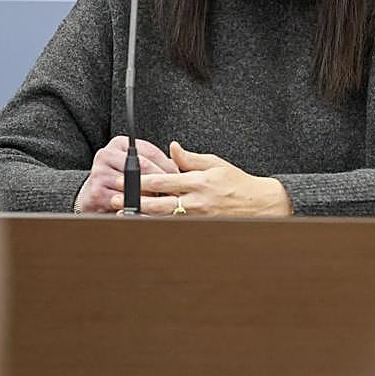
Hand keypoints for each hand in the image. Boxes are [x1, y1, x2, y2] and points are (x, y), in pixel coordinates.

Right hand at [75, 136, 178, 213]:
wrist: (92, 196)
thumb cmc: (118, 179)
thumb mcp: (133, 165)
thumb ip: (153, 162)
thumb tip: (179, 169)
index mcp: (119, 144)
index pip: (150, 152)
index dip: (168, 165)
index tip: (180, 177)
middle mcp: (106, 154)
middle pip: (144, 166)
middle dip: (163, 181)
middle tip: (177, 192)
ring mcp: (99, 173)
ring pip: (135, 185)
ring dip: (152, 196)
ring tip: (165, 202)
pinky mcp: (97, 193)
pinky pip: (124, 201)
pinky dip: (138, 207)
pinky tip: (147, 210)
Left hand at [110, 142, 292, 216]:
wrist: (261, 205)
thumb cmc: (238, 183)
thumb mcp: (215, 163)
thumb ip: (190, 158)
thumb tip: (172, 147)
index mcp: (199, 181)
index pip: (163, 181)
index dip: (140, 182)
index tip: (124, 181)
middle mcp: (197, 201)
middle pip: (158, 204)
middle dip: (135, 203)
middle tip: (114, 201)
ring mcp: (198, 218)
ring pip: (165, 219)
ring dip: (143, 217)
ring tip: (123, 217)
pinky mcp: (201, 228)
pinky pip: (176, 227)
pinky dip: (160, 226)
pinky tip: (146, 225)